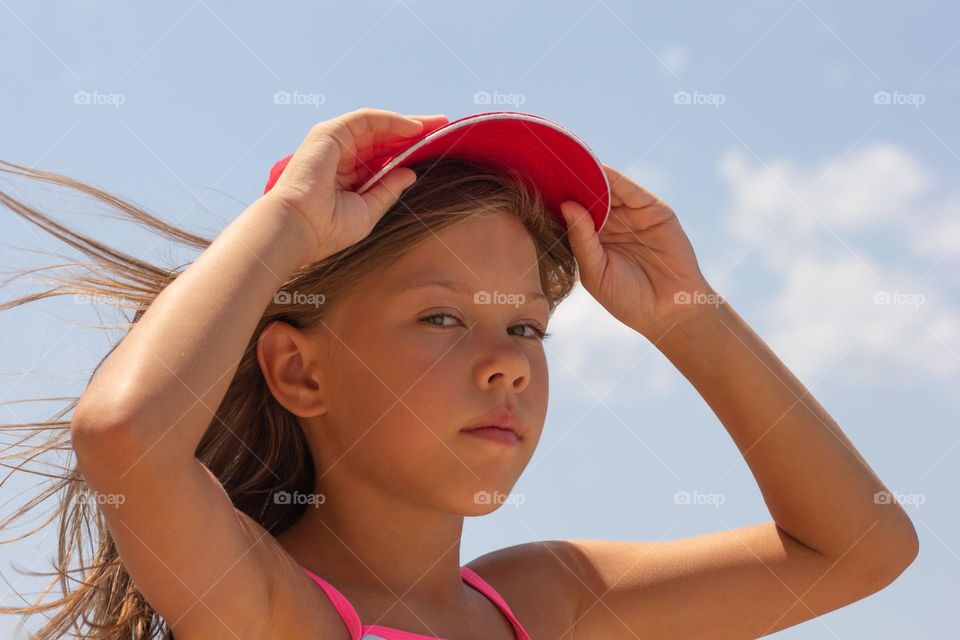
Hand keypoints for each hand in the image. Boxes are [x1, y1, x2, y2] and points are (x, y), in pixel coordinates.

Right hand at [263, 107, 448, 264]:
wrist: (299, 228)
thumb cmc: (327, 229)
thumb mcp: (368, 210)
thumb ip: (388, 190)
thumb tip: (410, 172)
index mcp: (346, 175)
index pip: (382, 156)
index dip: (407, 149)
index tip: (435, 147)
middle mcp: (340, 156)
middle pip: (383, 137)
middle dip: (414, 132)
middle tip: (443, 127)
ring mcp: (334, 142)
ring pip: (377, 125)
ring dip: (408, 123)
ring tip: (437, 124)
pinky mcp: (330, 133)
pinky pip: (367, 119)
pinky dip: (392, 121)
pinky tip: (415, 127)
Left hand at [558, 164, 719, 339]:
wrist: (669, 311)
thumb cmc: (627, 299)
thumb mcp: (595, 272)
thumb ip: (581, 240)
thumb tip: (567, 205)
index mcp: (593, 240)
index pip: (572, 213)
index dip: (557, 199)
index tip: (534, 183)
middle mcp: (612, 224)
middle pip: (588, 196)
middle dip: (570, 181)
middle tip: (546, 163)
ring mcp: (633, 216)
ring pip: (608, 189)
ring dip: (590, 175)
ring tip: (568, 161)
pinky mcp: (654, 210)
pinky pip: (631, 190)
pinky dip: (615, 178)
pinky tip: (598, 170)